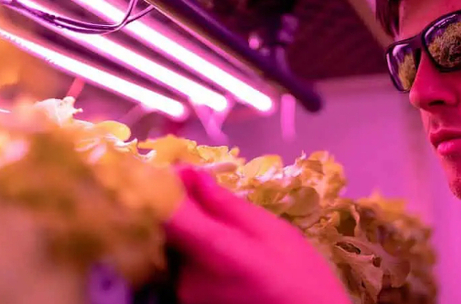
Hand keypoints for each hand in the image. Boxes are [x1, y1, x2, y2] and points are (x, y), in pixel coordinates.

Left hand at [164, 167, 351, 303]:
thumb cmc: (300, 276)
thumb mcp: (273, 231)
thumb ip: (227, 204)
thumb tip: (191, 173)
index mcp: (213, 253)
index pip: (165, 214)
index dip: (160, 187)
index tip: (171, 170)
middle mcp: (188, 278)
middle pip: (171, 231)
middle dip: (189, 214)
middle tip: (221, 210)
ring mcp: (186, 297)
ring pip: (179, 250)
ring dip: (196, 238)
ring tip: (235, 242)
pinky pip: (186, 271)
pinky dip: (200, 259)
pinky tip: (229, 262)